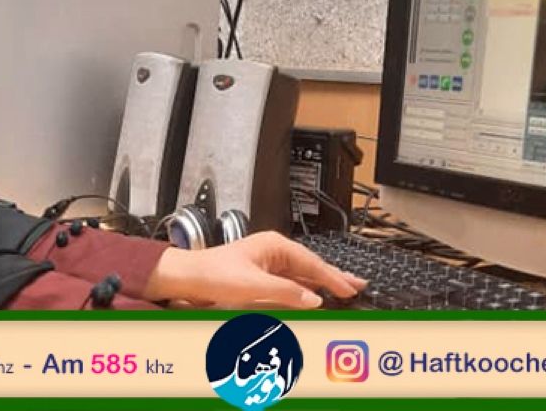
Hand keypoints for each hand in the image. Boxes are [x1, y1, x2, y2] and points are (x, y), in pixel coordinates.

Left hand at [142, 231, 365, 308]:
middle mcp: (273, 251)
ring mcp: (267, 263)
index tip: (351, 288)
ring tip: (343, 288)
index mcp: (274, 245)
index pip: (312, 263)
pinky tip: (314, 296)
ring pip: (302, 275)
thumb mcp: (252, 285)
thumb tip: (314, 300)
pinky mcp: (261, 276)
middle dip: (334, 276)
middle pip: (311, 266)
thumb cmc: (212, 273)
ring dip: (321, 284)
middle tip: (358, 284)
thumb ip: (286, 293)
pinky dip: (305, 290)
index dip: (333, 277)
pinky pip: (290, 283)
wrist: (187, 277)